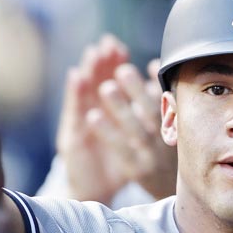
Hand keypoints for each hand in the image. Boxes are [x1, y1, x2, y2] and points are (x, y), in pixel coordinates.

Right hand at [55, 35, 129, 202]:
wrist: (96, 190)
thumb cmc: (119, 162)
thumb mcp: (135, 139)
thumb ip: (143, 115)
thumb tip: (161, 89)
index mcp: (109, 110)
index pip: (110, 80)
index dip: (114, 62)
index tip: (120, 45)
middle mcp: (93, 111)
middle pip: (97, 80)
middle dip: (103, 61)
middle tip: (108, 42)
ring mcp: (81, 122)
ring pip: (85, 91)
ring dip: (90, 69)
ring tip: (94, 51)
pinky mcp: (71, 136)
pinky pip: (74, 112)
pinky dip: (74, 92)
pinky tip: (76, 76)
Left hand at [88, 59, 176, 198]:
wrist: (170, 190)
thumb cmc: (169, 149)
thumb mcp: (175, 124)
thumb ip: (161, 94)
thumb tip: (151, 63)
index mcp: (178, 127)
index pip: (170, 102)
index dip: (159, 83)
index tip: (148, 64)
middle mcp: (167, 141)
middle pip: (153, 113)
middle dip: (138, 91)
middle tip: (122, 70)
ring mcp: (152, 157)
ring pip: (136, 130)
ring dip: (121, 108)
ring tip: (106, 87)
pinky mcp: (136, 170)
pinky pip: (121, 150)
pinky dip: (107, 132)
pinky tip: (93, 117)